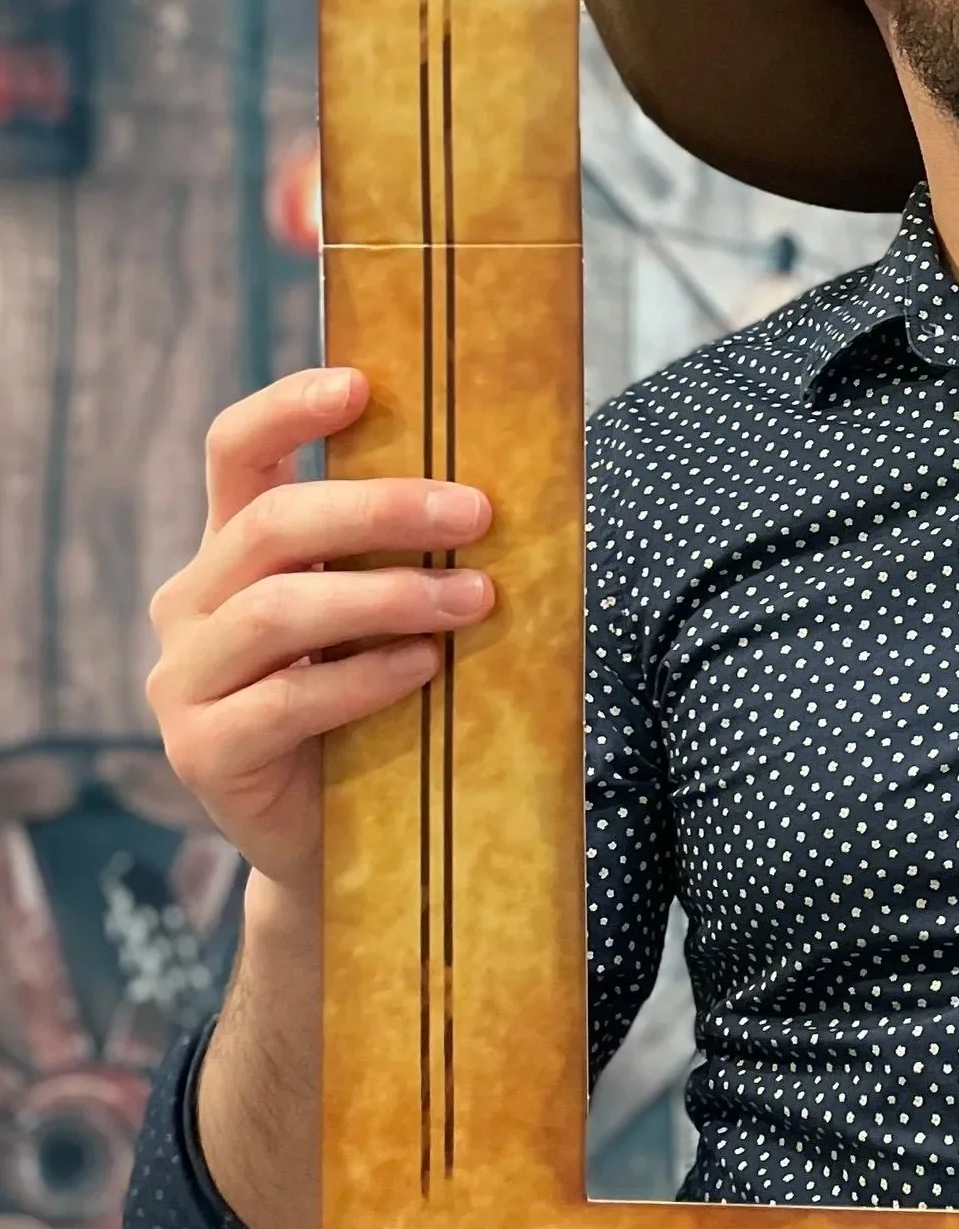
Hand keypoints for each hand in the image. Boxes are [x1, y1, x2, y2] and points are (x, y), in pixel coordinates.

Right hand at [146, 368, 494, 903]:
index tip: (363, 384)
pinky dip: (364, 677)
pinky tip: (426, 668)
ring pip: (278, 609)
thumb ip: (402, 554)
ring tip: (473, 597)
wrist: (335, 844)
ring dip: (387, 595)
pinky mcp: (202, 751)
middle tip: (476, 510)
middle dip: (378, 508)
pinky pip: (285, 700)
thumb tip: (504, 485)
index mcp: (231, 551)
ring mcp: (184, 680)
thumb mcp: (382, 616)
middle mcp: (191, 604)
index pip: (234, 452)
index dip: (288, 408)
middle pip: (271, 525)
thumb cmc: (375, 706)